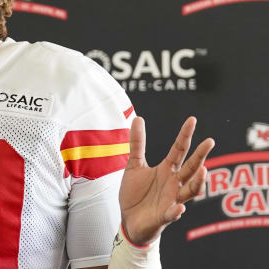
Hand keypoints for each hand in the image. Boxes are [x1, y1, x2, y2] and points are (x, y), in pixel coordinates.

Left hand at [119, 116, 214, 245]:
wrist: (129, 220)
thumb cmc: (135, 193)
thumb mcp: (134, 165)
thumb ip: (137, 143)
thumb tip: (138, 118)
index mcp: (167, 170)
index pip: (179, 149)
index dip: (185, 135)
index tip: (192, 119)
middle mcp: (174, 183)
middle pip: (190, 167)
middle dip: (200, 155)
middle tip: (210, 141)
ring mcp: (171, 199)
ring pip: (190, 190)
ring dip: (198, 182)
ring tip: (203, 170)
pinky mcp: (164, 216)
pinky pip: (172, 213)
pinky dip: (176, 211)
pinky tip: (180, 207)